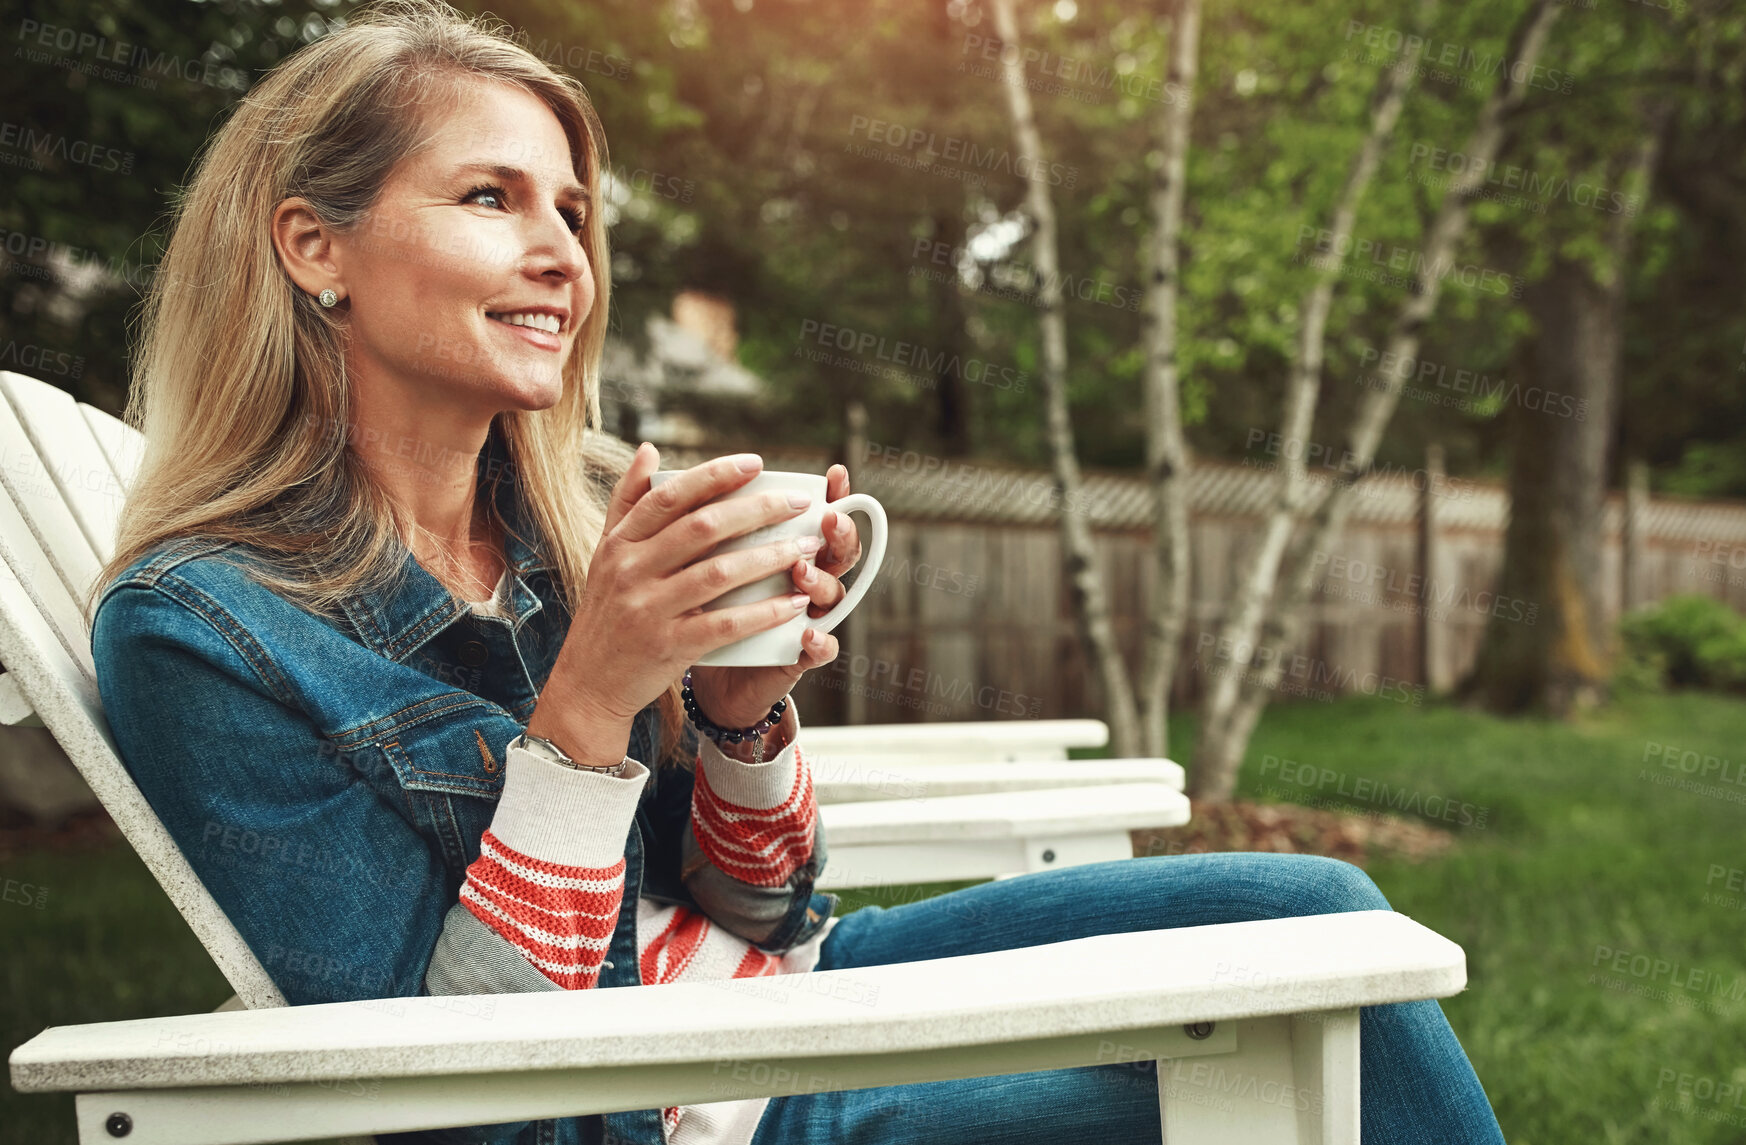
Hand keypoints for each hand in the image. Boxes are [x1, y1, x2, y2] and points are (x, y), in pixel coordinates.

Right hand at [529, 444, 822, 750]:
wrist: (588, 684)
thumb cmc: (607, 613)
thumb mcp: (606, 554)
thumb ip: (628, 502)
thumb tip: (650, 449)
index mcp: (620, 543)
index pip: (670, 496)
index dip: (714, 476)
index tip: (755, 463)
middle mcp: (630, 571)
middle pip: (702, 527)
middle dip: (756, 510)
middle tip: (796, 502)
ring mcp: (648, 609)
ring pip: (720, 573)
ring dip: (770, 557)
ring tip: (808, 547)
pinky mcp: (668, 646)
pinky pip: (725, 624)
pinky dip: (763, 612)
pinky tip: (794, 602)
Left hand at [687, 463, 860, 729]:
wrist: (701, 673)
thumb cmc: (694, 604)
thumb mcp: (683, 556)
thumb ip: (674, 507)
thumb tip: (649, 451)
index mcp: (783, 548)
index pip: (818, 516)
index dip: (834, 494)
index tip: (836, 474)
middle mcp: (802, 579)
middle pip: (836, 551)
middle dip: (838, 532)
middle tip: (828, 516)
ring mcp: (803, 617)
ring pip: (831, 595)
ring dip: (820, 580)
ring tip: (802, 569)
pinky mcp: (796, 656)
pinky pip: (819, 649)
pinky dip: (818, 642)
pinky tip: (806, 634)